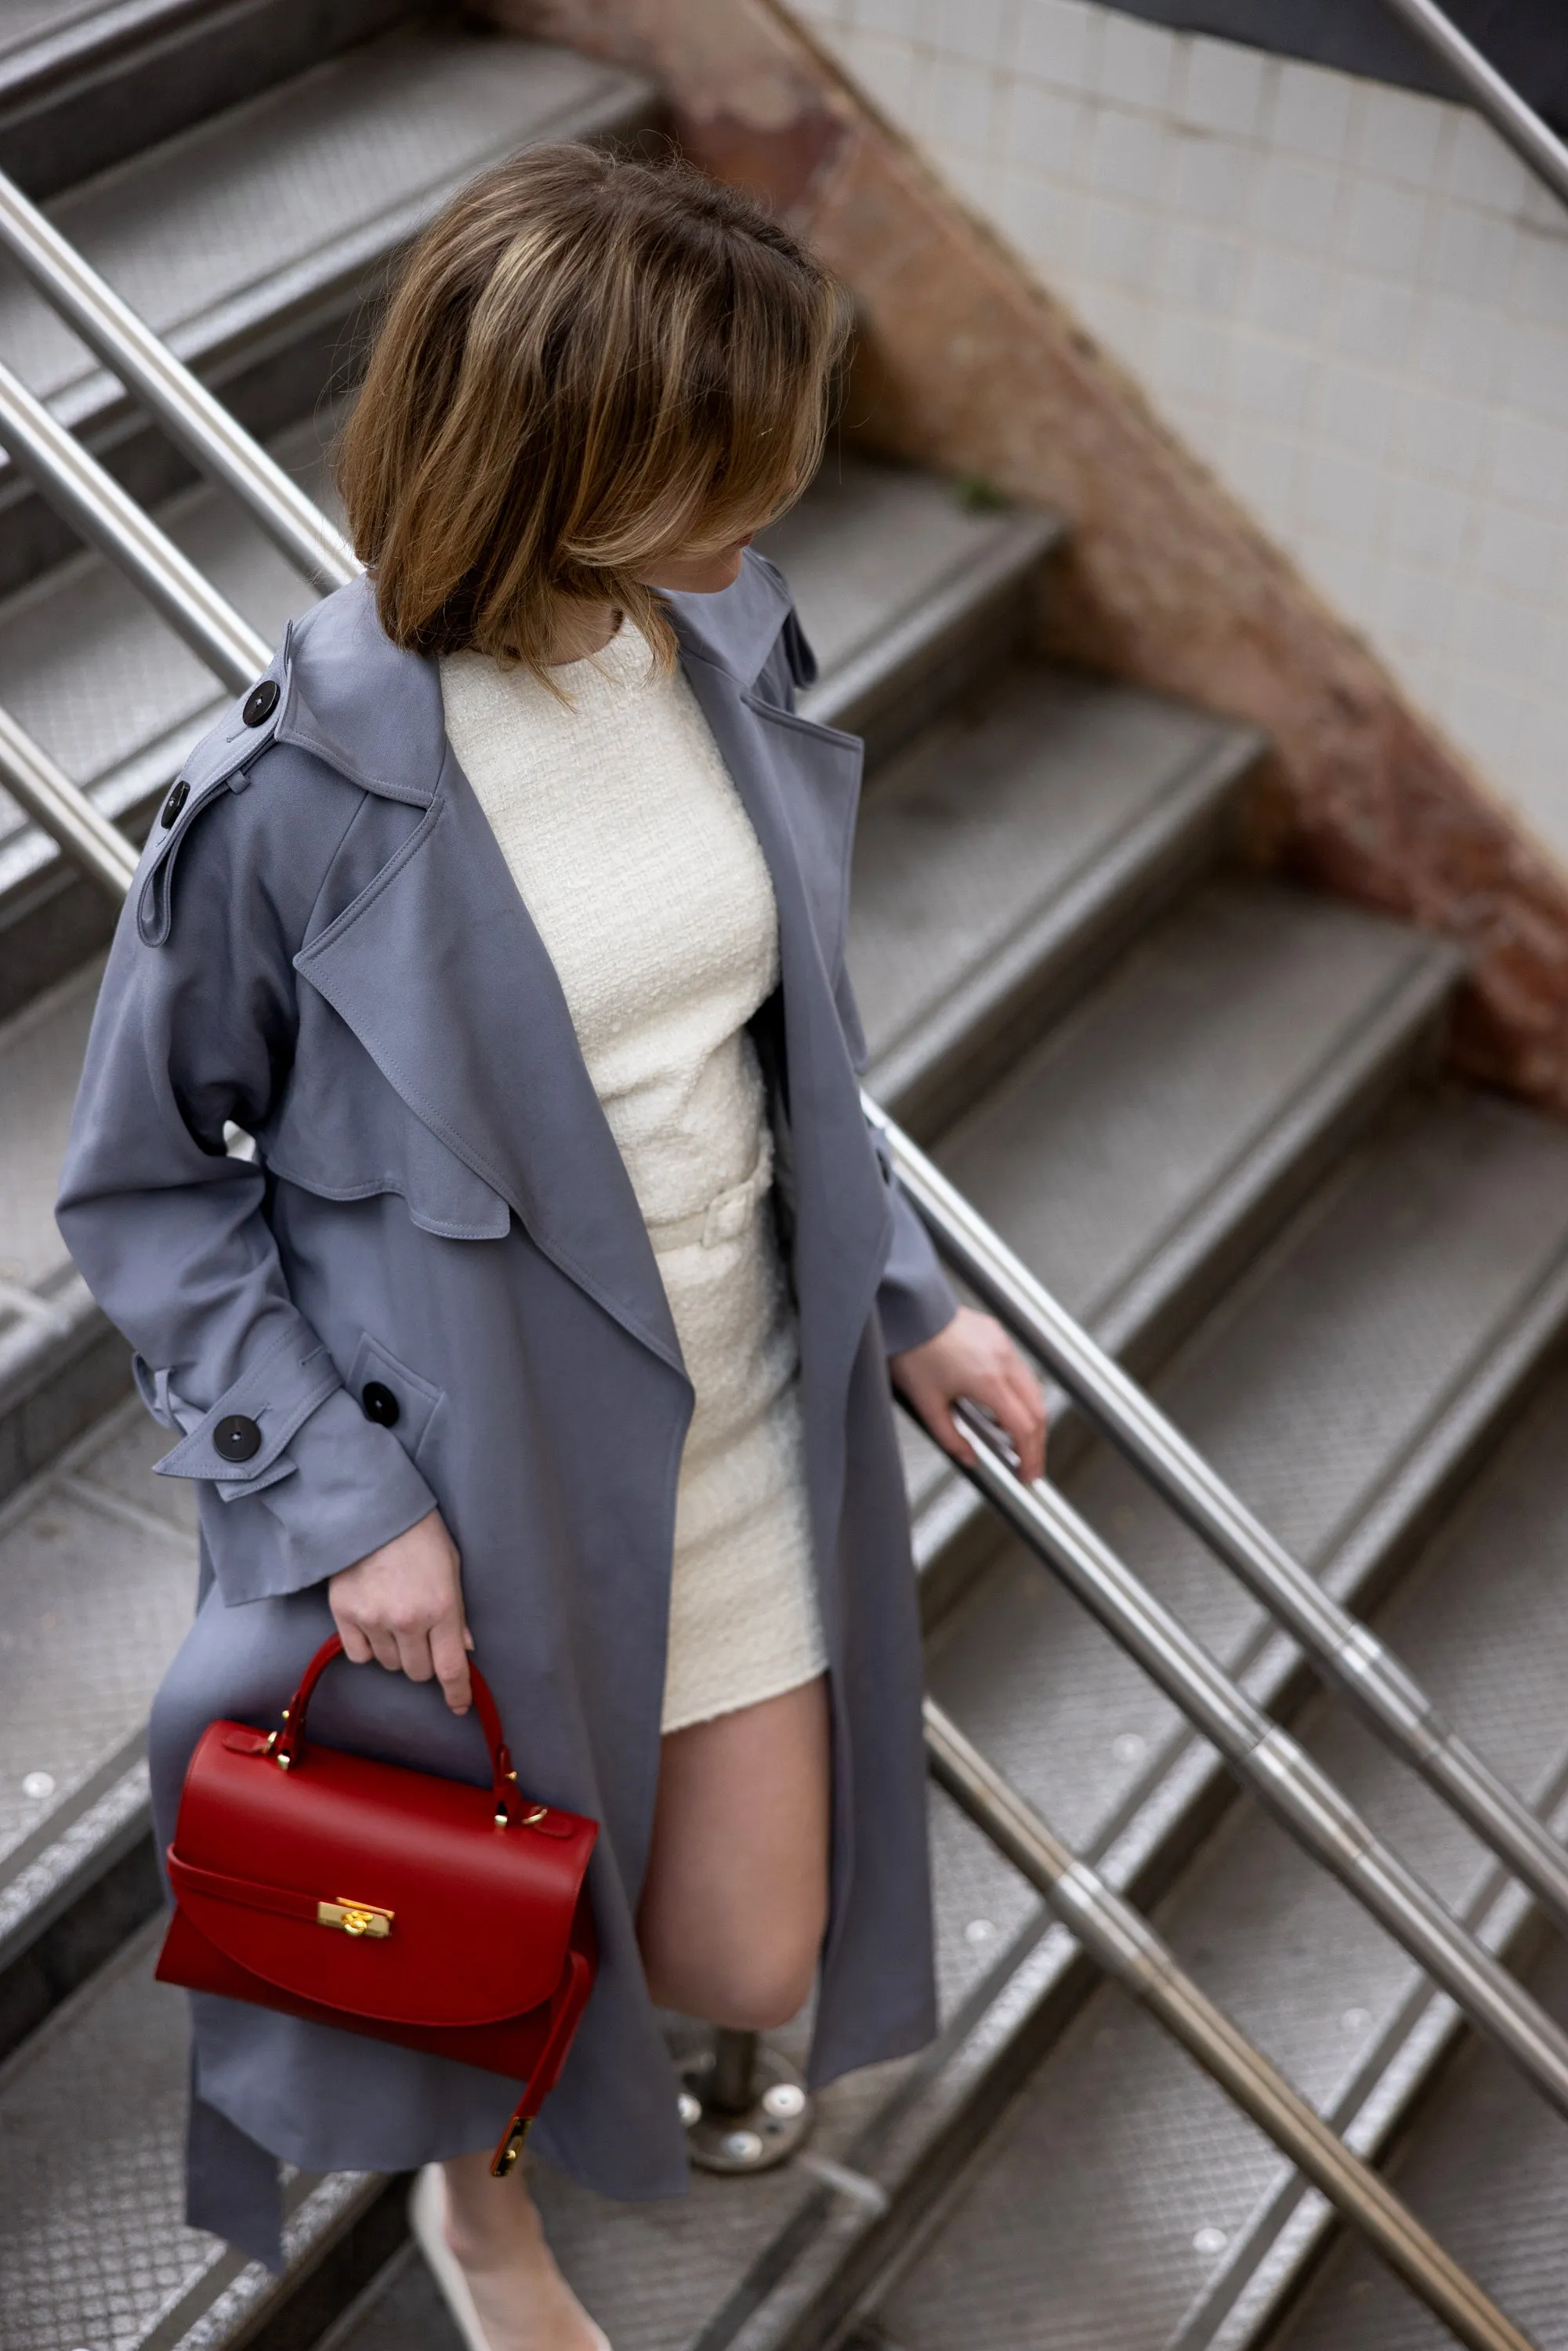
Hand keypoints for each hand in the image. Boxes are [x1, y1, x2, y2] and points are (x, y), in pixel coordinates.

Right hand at [328, 1508, 472, 1713]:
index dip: (458, 1693)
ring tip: (394, 1618)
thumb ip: (457, 1612)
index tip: (459, 1706)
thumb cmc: (419, 1534)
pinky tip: (371, 1622)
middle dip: (423, 1661)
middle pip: (418, 1672)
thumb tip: (464, 1648)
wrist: (370, 1509)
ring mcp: (373, 1620)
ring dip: (395, 1652)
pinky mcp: (344, 1615)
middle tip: (420, 1635)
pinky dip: (367, 1647)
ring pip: (388, 1664)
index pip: (451, 1668)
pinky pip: (359, 1655)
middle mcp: (408, 1621)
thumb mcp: (451, 1567)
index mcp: (442, 1608)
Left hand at [891, 1306, 1047, 1485]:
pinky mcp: (997, 1334)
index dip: (1030, 1456)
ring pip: (1033, 1388)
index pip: (1024, 1427)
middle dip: (1036, 1441)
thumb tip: (969, 1457)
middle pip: (1038, 1410)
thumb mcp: (926, 1404)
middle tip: (1028, 1464)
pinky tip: (1004, 1405)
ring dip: (1031, 1416)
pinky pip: (1020, 1369)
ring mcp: (1003, 1345)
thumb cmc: (912, 1350)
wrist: (906, 1311)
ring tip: (1016, 1439)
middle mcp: (1003, 1361)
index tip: (1027, 1475)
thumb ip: (951, 1438)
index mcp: (988, 1381)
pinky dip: (1021, 1393)